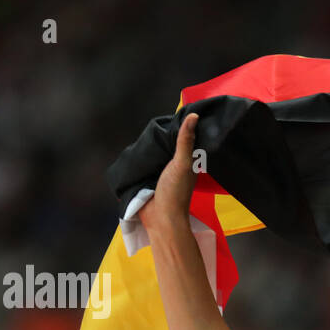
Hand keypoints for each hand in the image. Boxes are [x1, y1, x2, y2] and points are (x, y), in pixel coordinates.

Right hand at [139, 112, 199, 232]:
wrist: (160, 218)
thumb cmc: (175, 192)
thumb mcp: (183, 163)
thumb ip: (186, 141)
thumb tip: (193, 116)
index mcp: (187, 162)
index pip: (185, 139)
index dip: (182, 127)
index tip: (178, 111)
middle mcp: (175, 165)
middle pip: (168, 145)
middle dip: (162, 135)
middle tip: (155, 120)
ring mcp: (161, 172)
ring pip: (155, 153)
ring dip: (150, 146)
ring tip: (144, 131)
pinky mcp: (147, 177)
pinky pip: (144, 163)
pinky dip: (141, 156)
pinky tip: (136, 147)